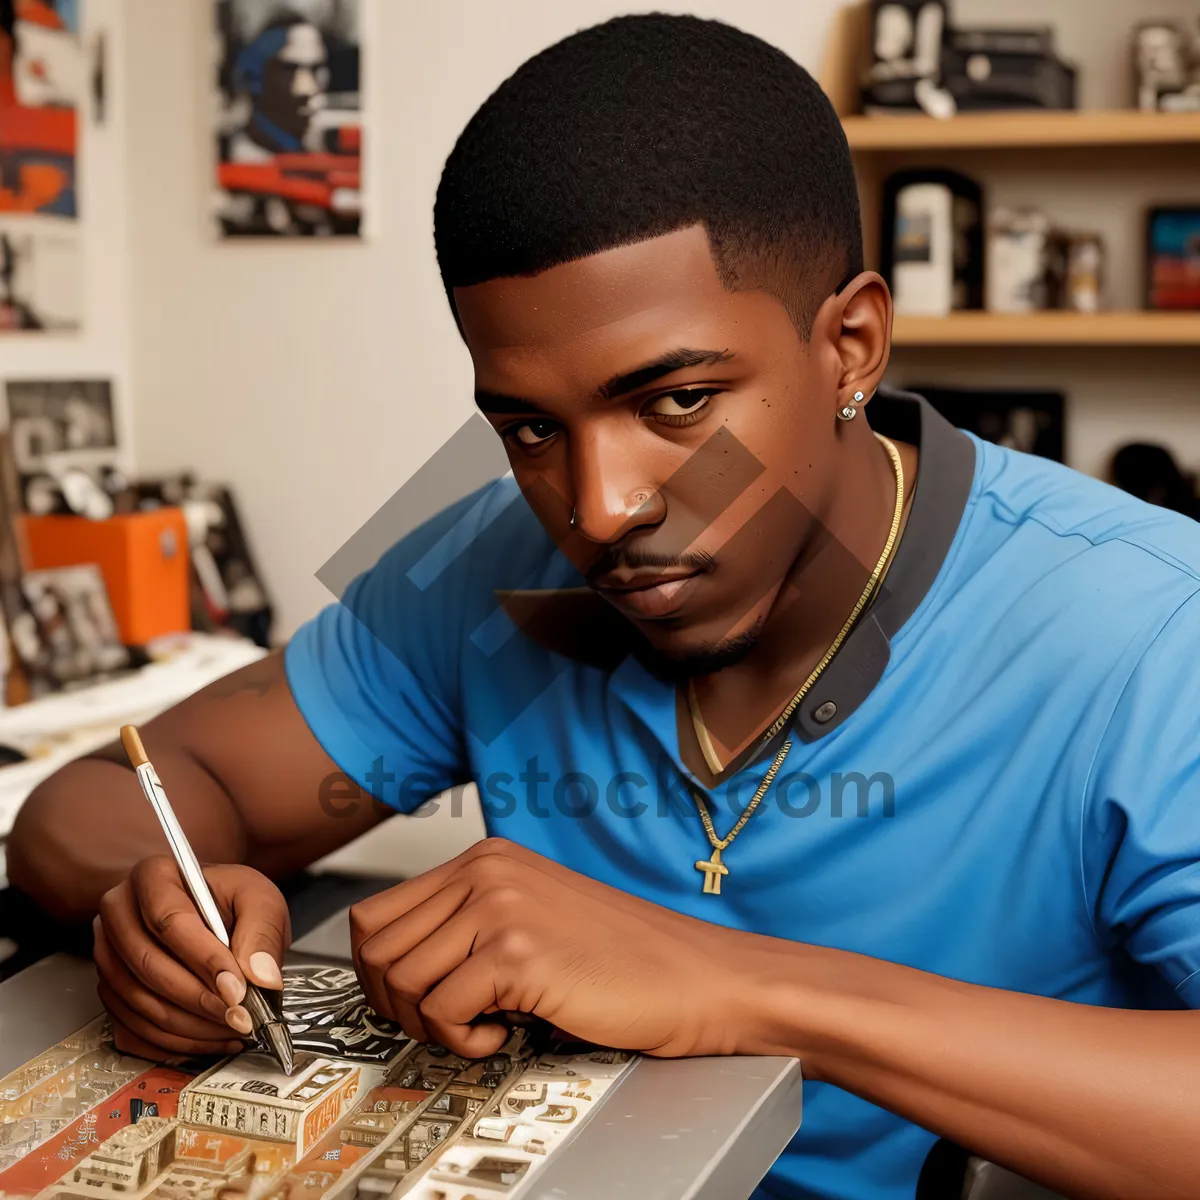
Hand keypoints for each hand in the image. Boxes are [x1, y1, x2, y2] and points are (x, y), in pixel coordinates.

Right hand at [94, 855, 290, 1061]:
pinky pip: (133, 1027)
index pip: (168, 920)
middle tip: (239, 1016)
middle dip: (198, 999)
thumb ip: (263, 931)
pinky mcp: (109, 991)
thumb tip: (260, 977)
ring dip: (189, 1025)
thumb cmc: (230, 900)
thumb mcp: (259, 899)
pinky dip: (174, 1042)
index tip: (237, 987)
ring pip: (137, 1000)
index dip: (204, 960)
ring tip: (232, 1030)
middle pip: (146, 964)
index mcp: (152, 876)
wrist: (211, 911)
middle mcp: (118, 912)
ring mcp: (107, 954)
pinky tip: (212, 1038)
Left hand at [350, 837, 762, 1058]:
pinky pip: (440, 1012)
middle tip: (446, 1022)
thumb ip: (468, 922)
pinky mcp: (517, 952)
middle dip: (396, 1004)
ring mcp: (500, 906)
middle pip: (375, 948)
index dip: (379, 973)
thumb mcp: (531, 914)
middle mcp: (485, 871)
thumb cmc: (620, 957)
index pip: (376, 914)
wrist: (691, 976)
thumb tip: (392, 966)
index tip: (410, 1002)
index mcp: (485, 858)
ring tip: (483, 1026)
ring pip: (400, 981)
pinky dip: (462, 1041)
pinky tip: (505, 1033)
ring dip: (431, 1024)